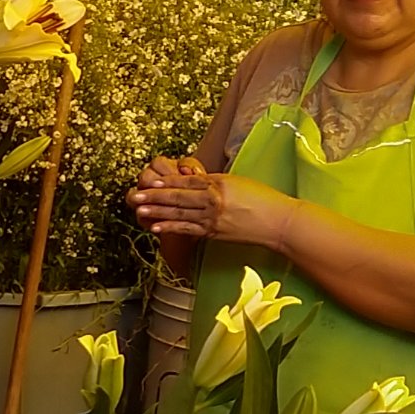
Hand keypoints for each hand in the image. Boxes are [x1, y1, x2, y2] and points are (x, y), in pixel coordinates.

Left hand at [127, 158, 287, 252]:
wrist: (278, 222)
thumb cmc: (262, 200)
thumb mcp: (238, 183)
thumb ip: (215, 183)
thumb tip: (195, 182)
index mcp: (220, 183)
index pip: (187, 182)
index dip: (166, 182)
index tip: (150, 180)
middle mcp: (214, 200)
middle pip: (179, 197)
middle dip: (155, 196)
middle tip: (136, 194)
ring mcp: (213, 218)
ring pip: (180, 214)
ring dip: (158, 212)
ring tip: (140, 209)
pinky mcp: (215, 233)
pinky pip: (189, 229)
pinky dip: (171, 228)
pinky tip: (156, 227)